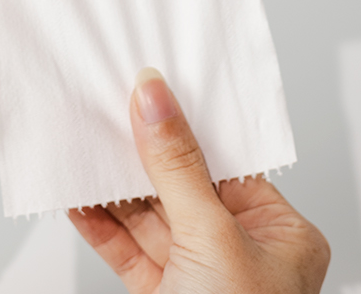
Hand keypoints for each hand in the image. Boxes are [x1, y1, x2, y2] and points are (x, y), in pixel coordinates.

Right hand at [69, 69, 328, 293]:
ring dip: (115, 184)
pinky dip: (100, 224)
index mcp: (281, 234)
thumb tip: (156, 97)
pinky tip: (79, 196)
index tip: (153, 85)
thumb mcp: (211, 238)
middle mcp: (242, 253)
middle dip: (142, 151)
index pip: (228, 159)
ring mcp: (199, 277)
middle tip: (108, 107)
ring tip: (85, 142)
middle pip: (184, 182)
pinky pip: (128, 251)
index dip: (189, 122)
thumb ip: (178, 165)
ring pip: (151, 215)